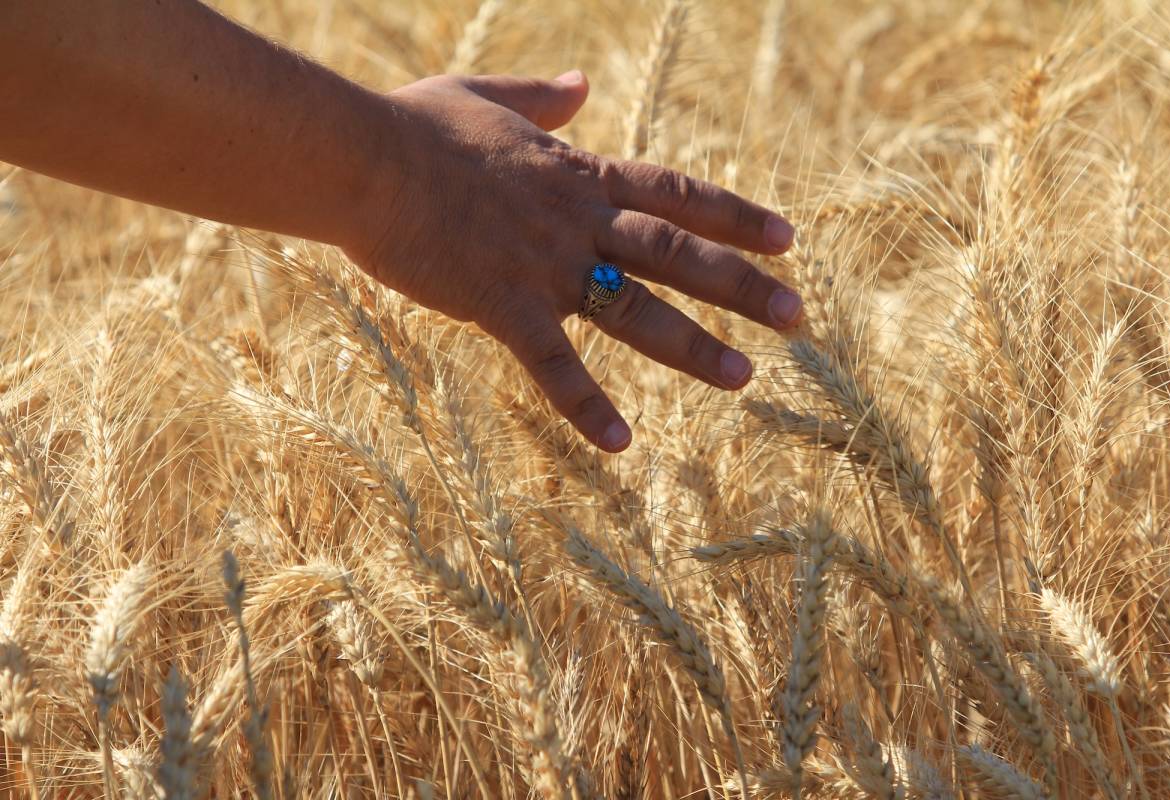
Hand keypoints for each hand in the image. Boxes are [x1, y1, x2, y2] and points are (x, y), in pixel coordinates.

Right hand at [345, 71, 802, 451]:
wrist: (360, 158)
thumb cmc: (413, 125)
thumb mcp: (486, 94)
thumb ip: (543, 96)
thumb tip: (585, 82)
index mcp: (577, 175)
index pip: (675, 194)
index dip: (735, 215)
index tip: (787, 239)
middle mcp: (576, 221)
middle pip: (677, 254)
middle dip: (742, 285)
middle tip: (797, 316)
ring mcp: (543, 264)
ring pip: (634, 309)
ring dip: (694, 346)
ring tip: (746, 376)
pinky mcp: (501, 304)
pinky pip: (553, 363)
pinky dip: (586, 403)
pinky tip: (620, 442)